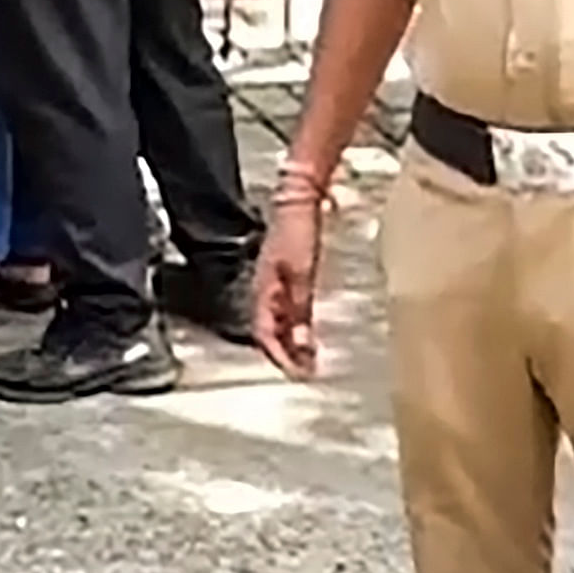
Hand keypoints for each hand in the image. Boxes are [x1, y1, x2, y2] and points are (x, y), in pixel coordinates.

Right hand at [258, 196, 328, 378]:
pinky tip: (310, 329)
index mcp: (262, 291)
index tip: (298, 374)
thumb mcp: (302, 275)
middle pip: (270, 333)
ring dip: (292, 342)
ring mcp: (274, 282)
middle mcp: (264, 289)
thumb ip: (300, 309)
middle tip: (305, 372)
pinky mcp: (286, 275)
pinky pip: (287, 309)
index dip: (280, 358)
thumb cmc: (299, 230)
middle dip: (286, 355)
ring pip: (278, 322)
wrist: (301, 198)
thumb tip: (300, 342)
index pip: (264, 335)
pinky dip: (297, 326)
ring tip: (310, 358)